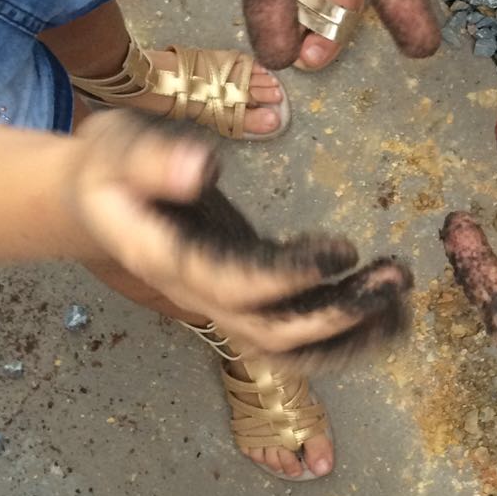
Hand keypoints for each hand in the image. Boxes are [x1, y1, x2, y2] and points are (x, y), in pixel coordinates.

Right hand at [65, 111, 409, 358]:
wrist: (94, 203)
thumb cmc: (109, 168)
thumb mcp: (118, 147)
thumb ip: (156, 159)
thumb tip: (201, 168)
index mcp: (169, 262)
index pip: (234, 283)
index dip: (289, 277)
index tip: (342, 252)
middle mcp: (201, 297)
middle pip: (271, 332)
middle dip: (338, 314)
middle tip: (394, 278)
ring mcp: (225, 305)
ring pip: (289, 348)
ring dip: (350, 333)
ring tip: (402, 301)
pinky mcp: (248, 298)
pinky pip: (296, 334)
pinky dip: (346, 333)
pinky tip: (389, 312)